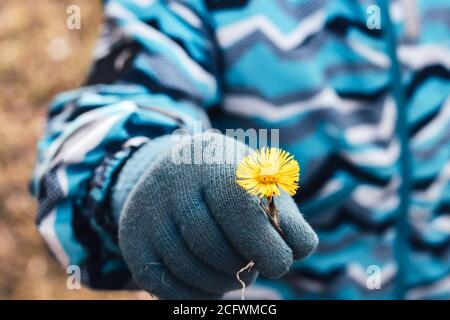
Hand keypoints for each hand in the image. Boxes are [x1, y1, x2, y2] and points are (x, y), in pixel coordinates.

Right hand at [118, 133, 317, 298]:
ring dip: (223, 282)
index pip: (239, 208)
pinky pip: (167, 286)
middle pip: (213, 246)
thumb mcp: (260, 184)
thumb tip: (300, 249)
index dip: (264, 245)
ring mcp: (149, 213)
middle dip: (243, 266)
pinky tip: (212, 282)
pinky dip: (198, 294)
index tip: (281, 262)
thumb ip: (285, 215)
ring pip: (190, 269)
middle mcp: (175, 183)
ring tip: (235, 271)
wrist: (176, 170)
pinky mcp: (134, 241)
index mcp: (215, 162)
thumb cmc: (230, 182)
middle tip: (256, 265)